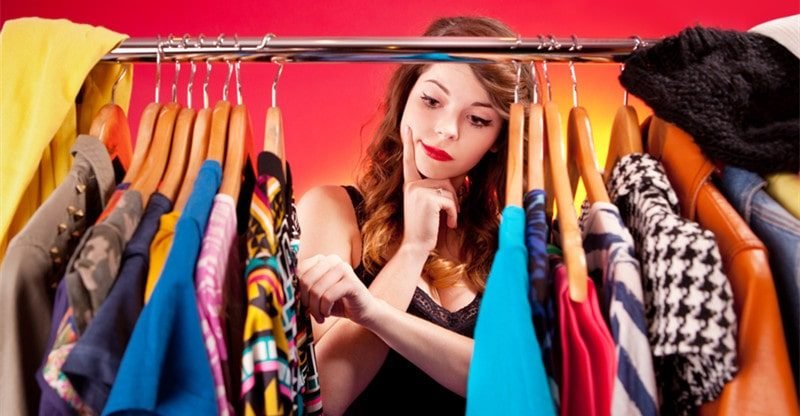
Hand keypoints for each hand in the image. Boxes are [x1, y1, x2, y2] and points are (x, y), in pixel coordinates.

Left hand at [298, 254, 376, 325]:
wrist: (364, 310)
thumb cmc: (338, 302)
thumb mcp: (318, 293)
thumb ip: (305, 288)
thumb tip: (286, 291)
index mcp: (322, 259)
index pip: (299, 271)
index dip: (297, 290)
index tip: (302, 304)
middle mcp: (332, 260)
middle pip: (306, 281)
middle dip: (306, 302)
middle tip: (311, 313)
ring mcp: (343, 269)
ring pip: (316, 291)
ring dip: (316, 309)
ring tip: (321, 316)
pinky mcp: (351, 282)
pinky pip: (328, 297)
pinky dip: (325, 309)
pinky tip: (328, 313)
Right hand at [401, 125, 458, 253]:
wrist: (416, 246)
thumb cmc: (425, 227)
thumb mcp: (431, 205)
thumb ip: (439, 189)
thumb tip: (459, 175)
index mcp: (411, 185)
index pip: (410, 161)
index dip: (408, 144)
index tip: (407, 127)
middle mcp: (412, 185)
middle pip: (444, 180)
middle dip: (452, 197)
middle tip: (448, 215)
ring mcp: (418, 190)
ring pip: (449, 190)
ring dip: (454, 207)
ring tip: (446, 220)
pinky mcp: (426, 197)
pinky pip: (450, 200)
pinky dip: (453, 213)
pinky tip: (448, 224)